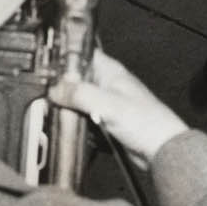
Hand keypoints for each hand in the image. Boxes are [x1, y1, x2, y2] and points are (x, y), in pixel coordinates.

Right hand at [47, 47, 187, 169]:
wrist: (162, 151)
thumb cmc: (147, 122)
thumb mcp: (108, 104)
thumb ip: (80, 94)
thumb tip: (55, 89)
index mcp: (109, 70)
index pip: (80, 54)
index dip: (63, 58)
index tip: (44, 67)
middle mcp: (106, 84)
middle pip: (76, 79)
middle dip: (62, 88)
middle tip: (47, 96)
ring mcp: (106, 103)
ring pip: (78, 100)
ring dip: (69, 108)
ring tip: (56, 113)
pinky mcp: (106, 121)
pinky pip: (84, 118)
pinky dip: (77, 122)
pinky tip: (70, 128)